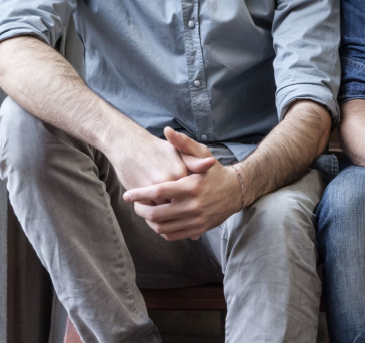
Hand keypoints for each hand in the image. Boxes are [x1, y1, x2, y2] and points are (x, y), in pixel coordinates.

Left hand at [121, 129, 240, 239]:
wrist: (236, 191)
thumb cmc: (215, 171)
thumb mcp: (202, 153)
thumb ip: (183, 143)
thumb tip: (167, 130)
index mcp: (190, 186)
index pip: (158, 192)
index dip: (139, 194)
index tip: (128, 195)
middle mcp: (192, 205)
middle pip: (156, 214)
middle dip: (141, 210)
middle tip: (135, 205)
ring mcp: (195, 220)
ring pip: (162, 228)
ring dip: (149, 221)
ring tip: (145, 212)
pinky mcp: (198, 230)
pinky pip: (172, 235)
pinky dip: (161, 230)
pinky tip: (159, 221)